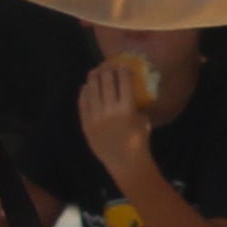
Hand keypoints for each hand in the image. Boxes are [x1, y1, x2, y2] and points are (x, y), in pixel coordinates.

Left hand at [72, 60, 156, 184]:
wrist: (125, 162)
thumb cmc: (138, 141)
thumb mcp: (143, 120)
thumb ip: (137, 105)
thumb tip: (133, 90)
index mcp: (126, 109)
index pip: (123, 82)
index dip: (122, 70)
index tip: (122, 64)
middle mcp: (109, 111)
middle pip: (106, 83)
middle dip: (106, 70)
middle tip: (106, 64)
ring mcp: (95, 118)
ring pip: (92, 91)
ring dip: (93, 78)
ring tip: (94, 71)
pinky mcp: (86, 124)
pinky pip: (83, 104)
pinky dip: (84, 93)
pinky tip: (86, 87)